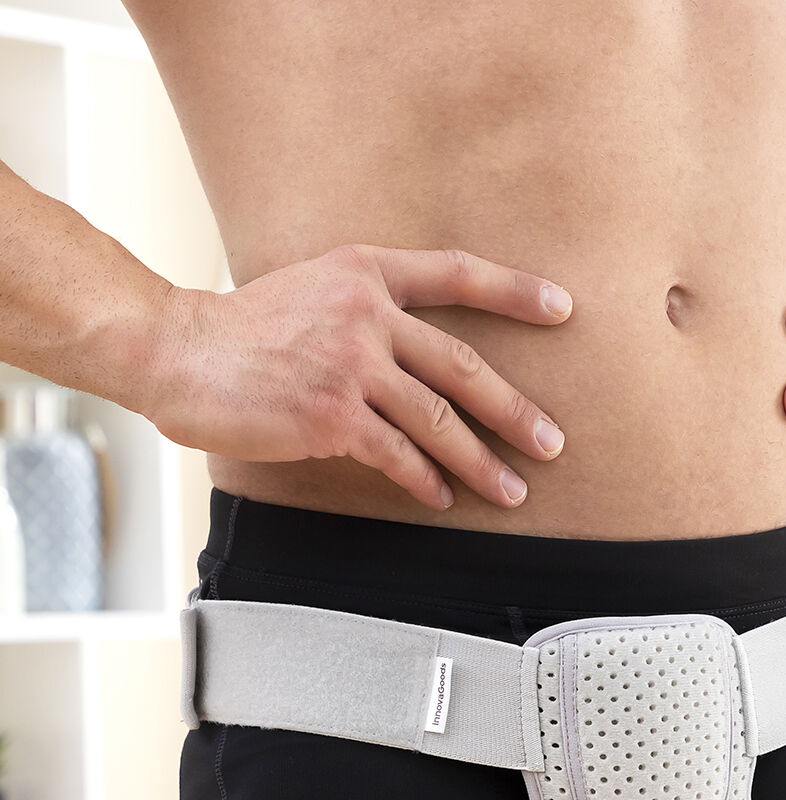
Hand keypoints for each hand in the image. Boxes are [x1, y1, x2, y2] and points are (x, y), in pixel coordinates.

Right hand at [145, 244, 573, 510]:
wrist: (178, 350)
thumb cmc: (245, 327)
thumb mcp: (313, 286)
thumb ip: (370, 306)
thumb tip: (420, 351)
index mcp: (367, 272)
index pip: (456, 273)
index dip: (515, 290)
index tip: (564, 309)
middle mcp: (367, 312)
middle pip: (463, 365)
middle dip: (516, 411)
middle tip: (552, 443)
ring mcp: (351, 365)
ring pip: (439, 419)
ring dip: (481, 462)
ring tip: (512, 491)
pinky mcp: (331, 414)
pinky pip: (397, 454)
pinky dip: (425, 480)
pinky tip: (442, 498)